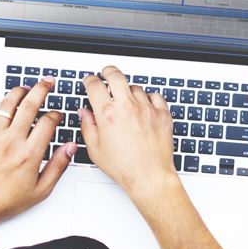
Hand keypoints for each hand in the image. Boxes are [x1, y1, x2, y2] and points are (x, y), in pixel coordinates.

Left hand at [0, 81, 73, 227]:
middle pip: (29, 104)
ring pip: (8, 104)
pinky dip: (1, 107)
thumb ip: (58, 166)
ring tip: (27, 87)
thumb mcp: (40, 190)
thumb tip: (69, 148)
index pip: (47, 122)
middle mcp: (11, 141)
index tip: (58, 114)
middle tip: (47, 83)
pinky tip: (7, 107)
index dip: (56, 114)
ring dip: (19, 92)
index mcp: (29, 154)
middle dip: (41, 89)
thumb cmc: (6, 200)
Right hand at [79, 66, 178, 202]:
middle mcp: (128, 107)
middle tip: (106, 74)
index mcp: (108, 114)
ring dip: (129, 90)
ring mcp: (147, 109)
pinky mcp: (162, 114)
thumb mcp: (95, 149)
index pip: (95, 85)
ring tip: (126, 101)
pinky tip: (144, 106)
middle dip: (108, 71)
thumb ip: (88, 126)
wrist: (150, 177)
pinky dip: (148, 98)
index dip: (90, 80)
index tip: (90, 81)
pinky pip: (155, 96)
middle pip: (116, 75)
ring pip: (136, 87)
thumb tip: (84, 112)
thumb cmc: (124, 167)